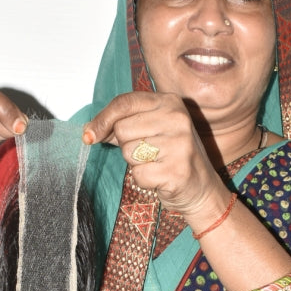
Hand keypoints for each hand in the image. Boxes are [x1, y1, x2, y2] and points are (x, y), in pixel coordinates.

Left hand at [82, 92, 227, 218]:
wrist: (201, 188)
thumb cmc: (171, 157)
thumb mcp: (151, 131)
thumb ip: (122, 125)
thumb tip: (89, 132)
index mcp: (170, 102)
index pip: (124, 103)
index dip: (102, 119)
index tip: (89, 135)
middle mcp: (177, 118)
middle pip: (122, 129)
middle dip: (126, 145)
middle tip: (148, 153)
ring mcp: (180, 144)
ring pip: (128, 152)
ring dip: (136, 164)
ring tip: (157, 164)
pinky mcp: (177, 170)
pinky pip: (138, 175)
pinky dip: (143, 181)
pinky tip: (160, 178)